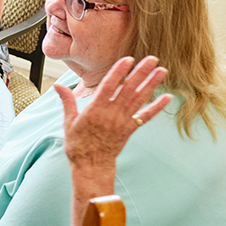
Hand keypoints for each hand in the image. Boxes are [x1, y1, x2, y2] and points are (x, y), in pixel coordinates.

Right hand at [55, 56, 172, 171]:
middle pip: (128, 89)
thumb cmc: (78, 145)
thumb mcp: (68, 122)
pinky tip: (168, 97)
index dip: (119, 71)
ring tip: (162, 71)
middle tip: (152, 59)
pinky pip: (146, 116)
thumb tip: (57, 86)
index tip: (128, 59)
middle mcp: (111, 113)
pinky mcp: (130, 129)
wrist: (91, 166)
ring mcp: (123, 121)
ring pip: (139, 99)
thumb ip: (67, 101)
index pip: (108, 85)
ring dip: (151, 84)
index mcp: (95, 109)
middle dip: (141, 73)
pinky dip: (157, 107)